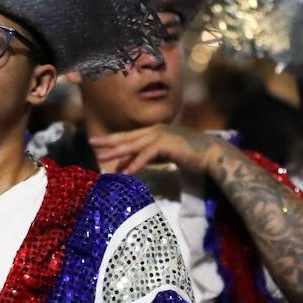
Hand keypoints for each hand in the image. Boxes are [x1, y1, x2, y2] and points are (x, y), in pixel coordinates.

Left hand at [89, 124, 228, 175]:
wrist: (210, 154)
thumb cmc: (191, 155)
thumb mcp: (166, 154)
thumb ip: (152, 155)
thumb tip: (136, 162)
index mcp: (155, 131)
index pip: (129, 135)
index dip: (113, 139)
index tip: (98, 142)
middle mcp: (155, 130)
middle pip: (127, 137)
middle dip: (109, 141)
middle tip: (92, 144)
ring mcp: (161, 136)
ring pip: (134, 145)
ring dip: (117, 153)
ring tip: (102, 159)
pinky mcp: (167, 145)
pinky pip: (147, 155)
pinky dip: (136, 163)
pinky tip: (126, 172)